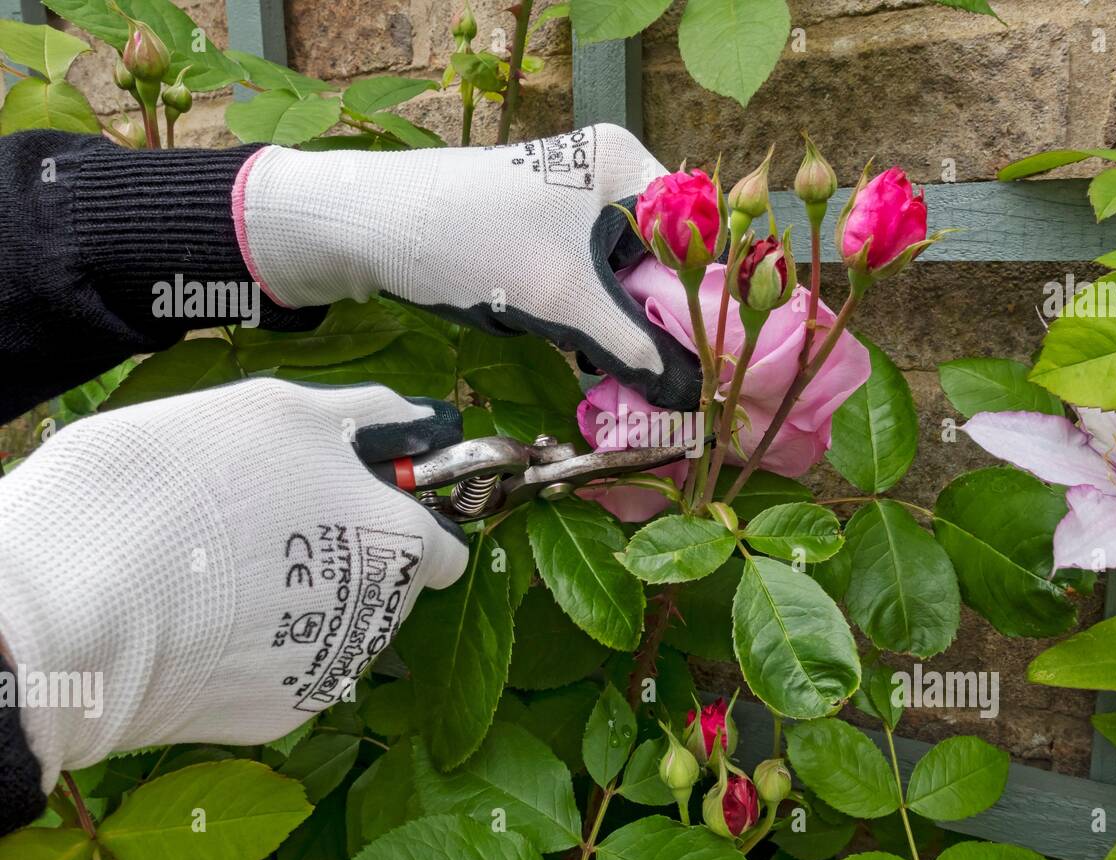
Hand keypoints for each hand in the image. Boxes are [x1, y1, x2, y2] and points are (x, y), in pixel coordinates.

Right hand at [0, 379, 467, 791]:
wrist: (82, 602)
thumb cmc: (193, 482)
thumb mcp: (284, 410)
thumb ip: (368, 416)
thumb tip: (422, 418)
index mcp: (403, 546)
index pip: (446, 547)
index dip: (409, 518)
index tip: (362, 498)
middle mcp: (385, 621)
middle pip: (390, 586)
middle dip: (351, 554)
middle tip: (272, 519)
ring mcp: (330, 672)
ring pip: (336, 627)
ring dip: (303, 598)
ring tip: (225, 567)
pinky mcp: (276, 714)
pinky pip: (282, 667)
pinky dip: (257, 645)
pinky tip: (205, 618)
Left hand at [234, 124, 701, 410]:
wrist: (368, 230)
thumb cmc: (469, 244)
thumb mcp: (560, 300)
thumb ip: (633, 349)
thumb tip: (689, 396)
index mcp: (625, 167)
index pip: (697, 240)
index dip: (702, 305)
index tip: (707, 364)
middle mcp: (607, 176)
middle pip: (663, 262)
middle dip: (659, 323)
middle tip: (668, 384)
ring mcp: (573, 204)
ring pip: (625, 279)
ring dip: (624, 328)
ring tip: (627, 377)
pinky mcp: (544, 232)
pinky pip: (590, 281)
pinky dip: (592, 320)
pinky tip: (588, 356)